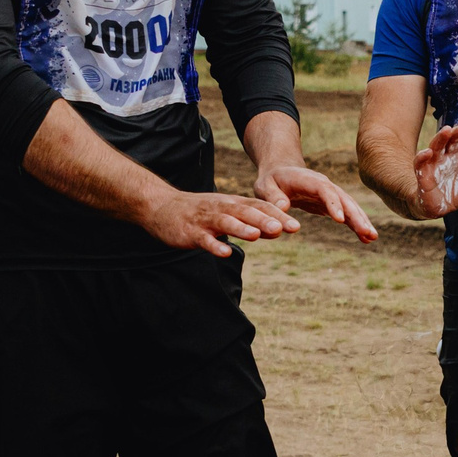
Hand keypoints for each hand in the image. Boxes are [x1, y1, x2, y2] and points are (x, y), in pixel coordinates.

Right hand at [137, 188, 302, 257]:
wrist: (162, 207)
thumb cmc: (200, 212)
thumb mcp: (228, 214)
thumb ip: (252, 222)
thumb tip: (278, 230)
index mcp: (232, 204)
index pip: (258, 208)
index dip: (277, 216)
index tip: (296, 226)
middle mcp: (221, 209)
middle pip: (245, 213)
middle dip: (265, 220)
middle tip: (284, 227)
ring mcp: (205, 221)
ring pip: (225, 223)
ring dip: (242, 229)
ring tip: (258, 236)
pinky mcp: (190, 233)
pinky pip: (204, 239)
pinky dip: (214, 245)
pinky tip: (225, 252)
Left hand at [254, 163, 377, 243]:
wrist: (281, 173)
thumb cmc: (270, 181)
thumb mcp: (264, 187)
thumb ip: (272, 196)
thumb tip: (284, 206)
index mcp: (308, 179)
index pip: (324, 190)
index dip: (333, 203)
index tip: (340, 220)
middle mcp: (324, 185)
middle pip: (343, 199)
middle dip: (356, 216)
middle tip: (367, 232)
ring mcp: (330, 195)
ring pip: (350, 207)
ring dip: (362, 221)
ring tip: (372, 237)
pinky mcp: (332, 205)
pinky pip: (347, 215)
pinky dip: (356, 226)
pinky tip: (366, 239)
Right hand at [411, 123, 457, 218]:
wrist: (439, 208)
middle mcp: (447, 155)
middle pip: (452, 139)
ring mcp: (434, 163)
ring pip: (436, 146)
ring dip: (440, 138)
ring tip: (447, 130)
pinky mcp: (422, 174)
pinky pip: (419, 163)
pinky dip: (422, 156)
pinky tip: (428, 152)